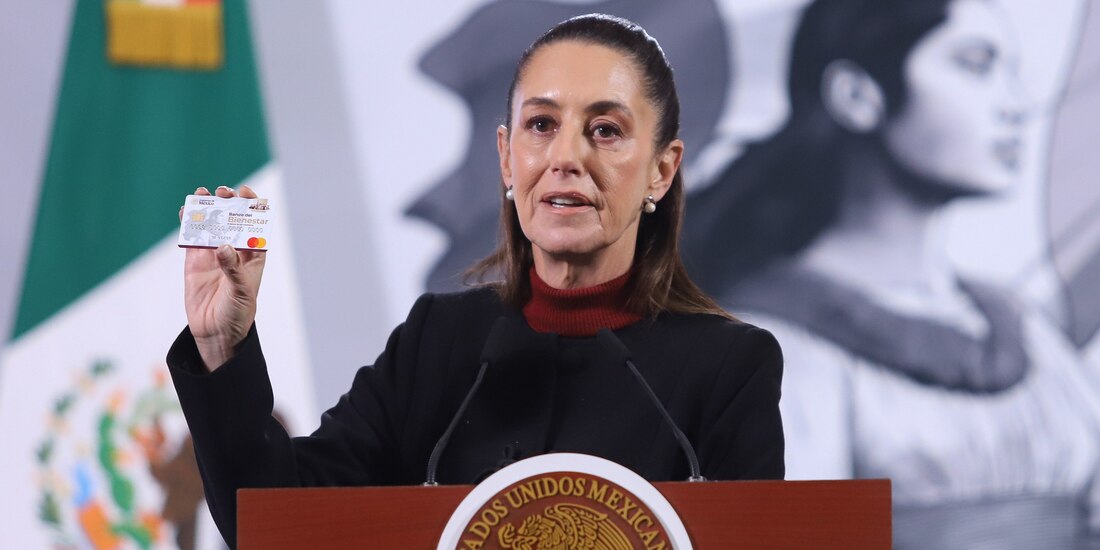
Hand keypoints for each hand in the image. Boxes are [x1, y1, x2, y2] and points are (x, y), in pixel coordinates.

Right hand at [180, 185, 266, 370]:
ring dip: (208, 209)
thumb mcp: (240, 291)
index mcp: (253, 256)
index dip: (253, 207)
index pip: (256, 226)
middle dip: (229, 203)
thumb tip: (223, 246)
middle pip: (233, 220)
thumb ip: (233, 269)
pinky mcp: (195, 262)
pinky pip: (192, 237)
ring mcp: (214, 255)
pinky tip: (185, 210)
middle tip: (223, 192)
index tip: (246, 194)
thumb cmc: (237, 312)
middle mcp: (234, 252)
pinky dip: (189, 223)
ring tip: (202, 193)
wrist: (215, 332)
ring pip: (212, 225)